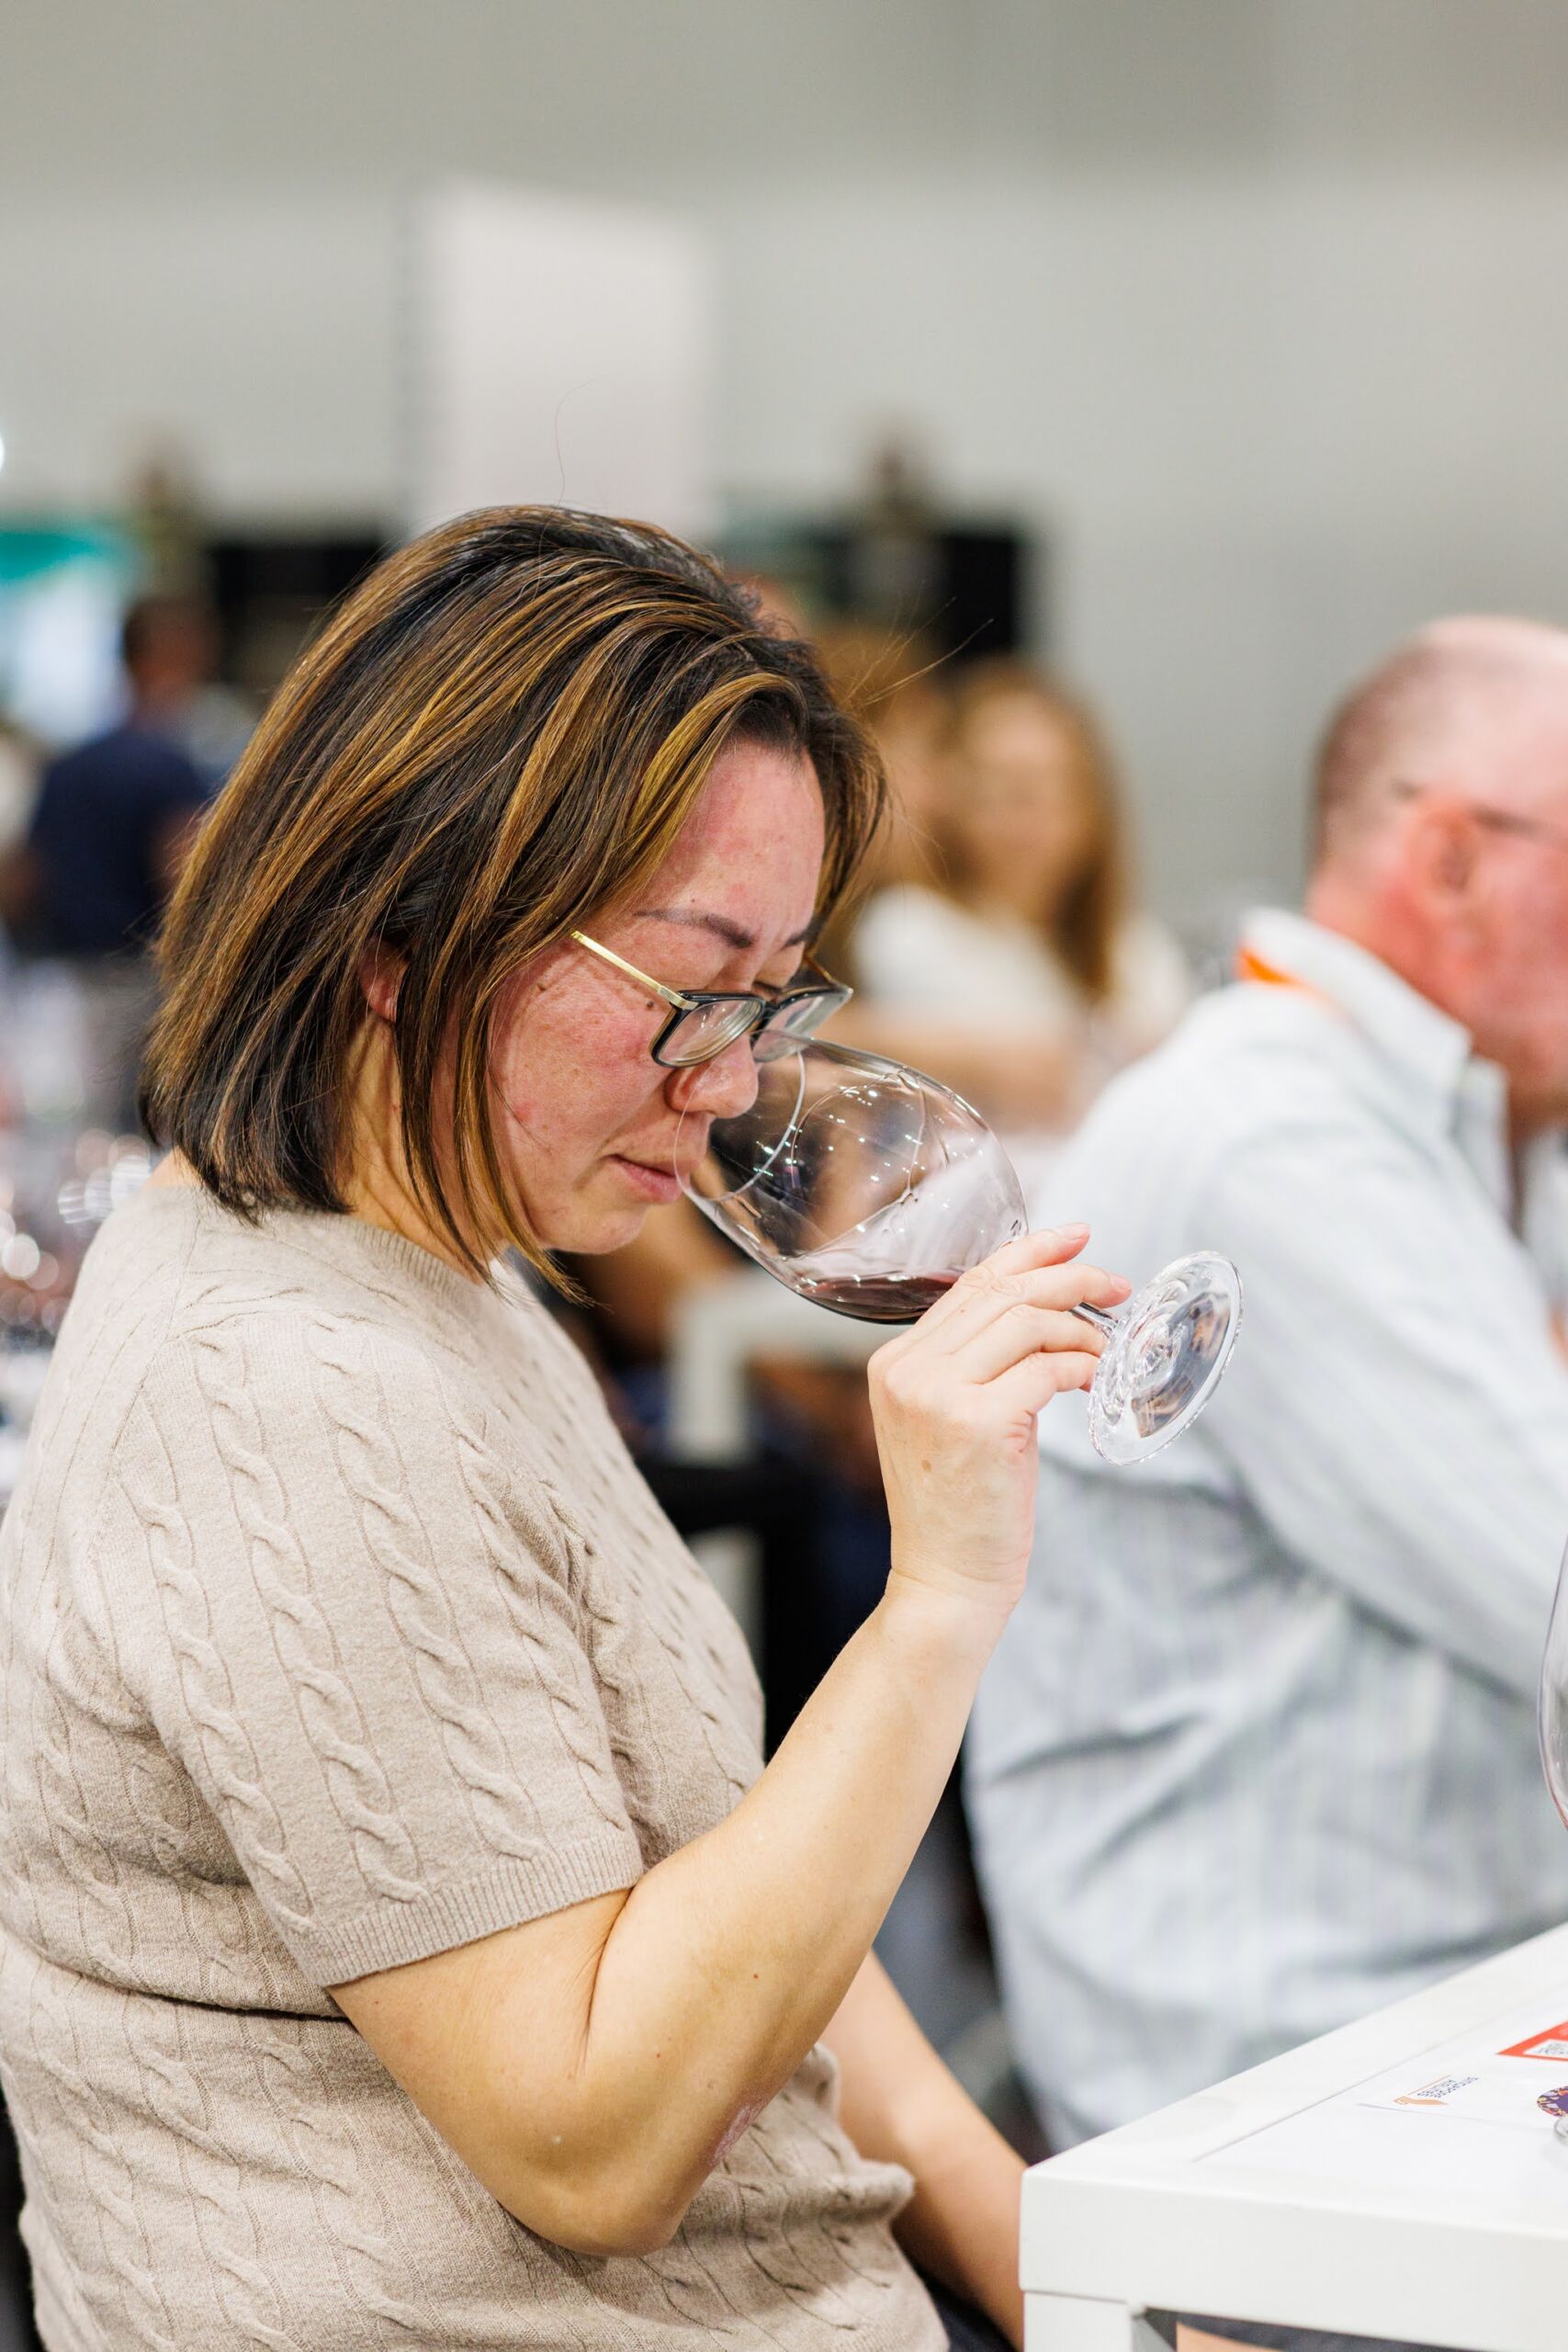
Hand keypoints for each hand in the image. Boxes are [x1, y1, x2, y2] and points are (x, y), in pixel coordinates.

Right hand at [867, 1226, 1129, 1620]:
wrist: (946, 1581)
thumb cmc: (960, 1505)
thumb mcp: (954, 1419)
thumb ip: (978, 1363)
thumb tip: (1046, 1307)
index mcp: (895, 1362)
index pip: (970, 1283)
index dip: (1030, 1253)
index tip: (1077, 1237)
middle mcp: (907, 1370)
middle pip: (1002, 1293)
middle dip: (1070, 1279)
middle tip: (1117, 1287)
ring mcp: (937, 1395)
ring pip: (1027, 1324)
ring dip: (1082, 1331)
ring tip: (1107, 1354)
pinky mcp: (977, 1423)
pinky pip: (1047, 1370)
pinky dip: (1084, 1368)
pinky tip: (1098, 1384)